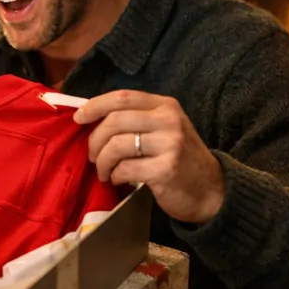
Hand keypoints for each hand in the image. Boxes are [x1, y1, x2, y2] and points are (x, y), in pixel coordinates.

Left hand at [73, 90, 224, 223]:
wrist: (211, 190)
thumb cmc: (178, 158)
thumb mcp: (162, 129)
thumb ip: (134, 119)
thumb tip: (90, 116)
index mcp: (165, 105)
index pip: (122, 97)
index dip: (95, 106)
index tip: (78, 118)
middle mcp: (168, 120)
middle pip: (114, 121)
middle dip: (94, 141)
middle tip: (92, 156)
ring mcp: (169, 144)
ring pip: (115, 146)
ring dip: (102, 162)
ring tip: (104, 172)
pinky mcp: (165, 169)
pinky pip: (124, 168)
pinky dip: (115, 176)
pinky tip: (118, 180)